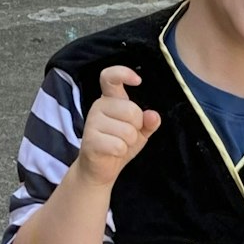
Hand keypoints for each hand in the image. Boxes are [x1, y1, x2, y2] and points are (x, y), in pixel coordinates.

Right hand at [76, 66, 160, 186]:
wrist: (99, 170)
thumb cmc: (118, 145)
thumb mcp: (140, 132)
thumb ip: (148, 122)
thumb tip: (153, 115)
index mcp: (110, 99)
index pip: (110, 77)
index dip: (124, 73)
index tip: (138, 80)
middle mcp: (99, 106)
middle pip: (131, 110)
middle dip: (136, 128)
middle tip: (126, 136)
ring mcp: (92, 122)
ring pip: (127, 131)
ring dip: (128, 143)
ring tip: (118, 145)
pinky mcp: (90, 140)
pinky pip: (119, 145)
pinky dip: (121, 152)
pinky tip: (112, 153)